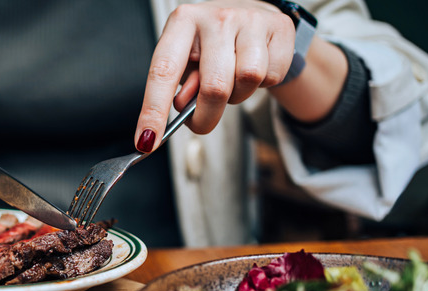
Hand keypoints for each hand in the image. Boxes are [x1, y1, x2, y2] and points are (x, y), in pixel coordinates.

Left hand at [135, 0, 295, 151]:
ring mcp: (250, 19)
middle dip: (207, 116)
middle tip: (202, 121)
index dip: (154, 111)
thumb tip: (184, 107)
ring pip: (247, 80)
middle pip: (214, 86)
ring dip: (238, 95)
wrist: (251, 13)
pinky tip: (254, 68)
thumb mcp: (187, 59)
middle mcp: (216, 16)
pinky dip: (263, 84)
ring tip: (232, 81)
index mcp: (182, 22)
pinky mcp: (280, 27)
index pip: (163, 72)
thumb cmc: (211, 42)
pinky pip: (272, 76)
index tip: (147, 141)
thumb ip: (181, 85)